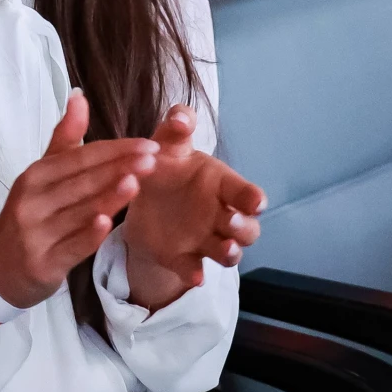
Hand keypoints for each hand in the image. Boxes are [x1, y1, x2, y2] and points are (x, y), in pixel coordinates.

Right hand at [0, 92, 157, 309]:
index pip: (81, 157)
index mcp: (35, 176)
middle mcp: (32, 200)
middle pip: (82, 181)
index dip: (115, 149)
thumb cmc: (29, 216)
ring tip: (137, 182)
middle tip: (153, 157)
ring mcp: (36, 233)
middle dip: (119, 168)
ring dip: (108, 197)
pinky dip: (87, 235)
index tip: (149, 143)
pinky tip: (107, 224)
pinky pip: (70, 246)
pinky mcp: (42, 262)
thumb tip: (80, 96)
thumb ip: (65, 139)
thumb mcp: (41, 176)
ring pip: (79, 211)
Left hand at [125, 104, 265, 300]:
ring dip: (230, 253)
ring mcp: (204, 239)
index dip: (253, 198)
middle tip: (229, 220)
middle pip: (247, 229)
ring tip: (225, 251)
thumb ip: (175, 127)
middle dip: (243, 226)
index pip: (245, 192)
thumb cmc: (164, 165)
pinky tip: (194, 275)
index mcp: (219, 184)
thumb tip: (180, 116)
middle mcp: (219, 214)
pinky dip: (194, 273)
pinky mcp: (182, 257)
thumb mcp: (167, 144)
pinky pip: (192, 270)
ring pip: (229, 253)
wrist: (134, 196)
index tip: (256, 201)